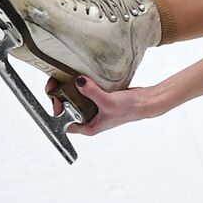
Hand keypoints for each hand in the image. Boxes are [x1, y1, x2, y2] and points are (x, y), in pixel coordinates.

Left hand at [44, 75, 168, 135]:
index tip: (56, 97)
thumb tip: (78, 81)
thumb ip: (92, 91)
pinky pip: (84, 92)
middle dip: (59, 96)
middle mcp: (88, 119)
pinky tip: (77, 76)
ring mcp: (93, 108)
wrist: (145, 101)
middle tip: (56, 82)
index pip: (64, 123)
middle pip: (66, 108)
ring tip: (64, 76)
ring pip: (74, 99)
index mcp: (88, 127)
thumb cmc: (129, 109)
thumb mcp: (108, 101)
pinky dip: (79, 84)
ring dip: (68, 88)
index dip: (57, 111)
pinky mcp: (97, 98)